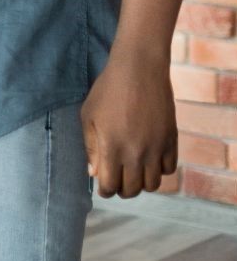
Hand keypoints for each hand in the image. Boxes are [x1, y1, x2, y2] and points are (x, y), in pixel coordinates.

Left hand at [81, 49, 176, 197]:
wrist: (139, 70)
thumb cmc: (107, 91)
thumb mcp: (88, 116)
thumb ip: (91, 147)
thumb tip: (94, 173)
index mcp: (112, 147)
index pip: (110, 185)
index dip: (105, 190)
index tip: (103, 186)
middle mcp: (136, 153)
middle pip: (133, 189)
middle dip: (122, 189)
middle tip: (117, 181)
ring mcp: (156, 148)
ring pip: (153, 184)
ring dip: (141, 182)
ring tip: (133, 172)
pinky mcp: (172, 140)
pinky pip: (169, 169)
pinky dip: (159, 170)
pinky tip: (149, 160)